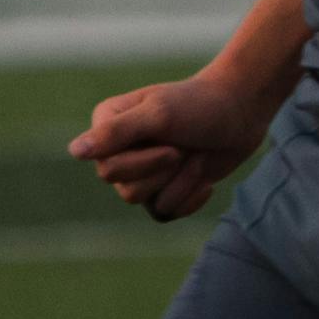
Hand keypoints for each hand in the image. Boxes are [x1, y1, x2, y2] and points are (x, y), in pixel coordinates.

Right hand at [69, 65, 280, 222]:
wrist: (243, 111)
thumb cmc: (201, 105)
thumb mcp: (159, 114)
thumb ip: (117, 133)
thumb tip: (75, 152)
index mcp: (107, 127)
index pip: (107, 169)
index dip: (142, 163)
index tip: (172, 142)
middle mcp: (119, 150)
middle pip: (125, 190)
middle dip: (164, 172)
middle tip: (185, 148)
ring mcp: (142, 171)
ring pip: (145, 203)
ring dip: (181, 182)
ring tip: (197, 156)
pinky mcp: (165, 186)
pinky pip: (164, 213)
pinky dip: (189, 199)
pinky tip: (205, 180)